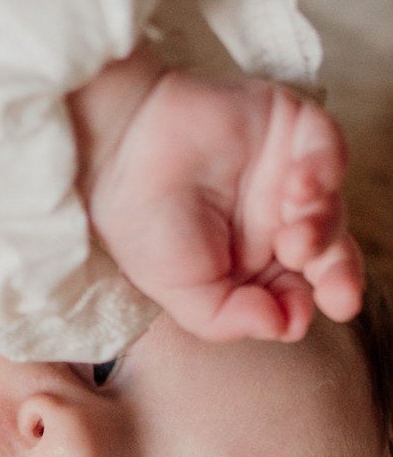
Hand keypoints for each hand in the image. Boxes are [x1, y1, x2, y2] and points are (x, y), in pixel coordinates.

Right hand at [73, 46, 362, 343]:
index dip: (304, 304)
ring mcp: (284, 172)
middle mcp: (271, 220)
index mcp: (247, 261)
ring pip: (332, 205)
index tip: (298, 316)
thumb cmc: (141, 224)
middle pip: (327, 250)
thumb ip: (230, 319)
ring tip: (293, 237)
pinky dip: (327, 173)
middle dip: (338, 275)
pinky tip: (300, 188)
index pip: (294, 287)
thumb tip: (286, 329)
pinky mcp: (291, 127)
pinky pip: (329, 151)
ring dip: (323, 227)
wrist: (119, 155)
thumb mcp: (181, 292)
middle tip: (336, 296)